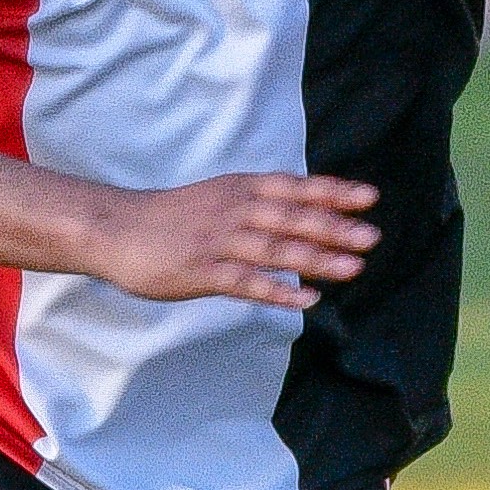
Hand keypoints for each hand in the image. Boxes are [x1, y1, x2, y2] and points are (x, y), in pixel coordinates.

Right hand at [94, 171, 381, 309]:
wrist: (115, 228)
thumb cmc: (172, 217)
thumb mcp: (219, 196)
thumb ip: (260, 203)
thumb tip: (308, 210)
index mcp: (239, 189)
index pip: (295, 187)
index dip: (333, 192)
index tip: (370, 197)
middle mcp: (234, 210)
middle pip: (292, 218)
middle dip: (335, 227)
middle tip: (374, 236)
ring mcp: (218, 242)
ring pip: (275, 250)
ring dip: (317, 260)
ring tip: (354, 268)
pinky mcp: (202, 273)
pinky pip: (246, 283)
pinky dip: (279, 292)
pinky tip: (309, 301)